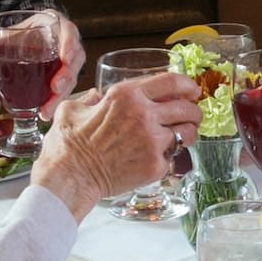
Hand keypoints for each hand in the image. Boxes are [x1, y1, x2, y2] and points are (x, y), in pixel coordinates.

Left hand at [0, 12, 84, 119]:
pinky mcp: (64, 77)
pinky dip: (53, 102)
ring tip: (46, 110)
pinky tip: (43, 114)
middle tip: (55, 88)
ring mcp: (68, 63)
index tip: (64, 59)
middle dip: (66, 76)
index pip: (70, 32)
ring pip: (71, 79)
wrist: (31, 36)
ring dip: (59, 96)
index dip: (69, 45)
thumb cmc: (25, 32)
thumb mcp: (11, 33)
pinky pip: (63, 90)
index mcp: (57, 26)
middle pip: (75, 61)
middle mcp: (68, 44)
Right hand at [33, 72, 199, 219]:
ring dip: (188, 133)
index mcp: (126, 95)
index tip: (192, 90)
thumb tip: (96, 98)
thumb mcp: (72, 108)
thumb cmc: (68, 145)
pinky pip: (173, 157)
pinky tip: (161, 157)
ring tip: (183, 136)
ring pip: (187, 132)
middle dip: (194, 111)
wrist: (71, 178)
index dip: (187, 85)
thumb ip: (90, 99)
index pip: (171, 82)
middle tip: (192, 115)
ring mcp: (152, 141)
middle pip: (186, 108)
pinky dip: (169, 157)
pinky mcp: (155, 165)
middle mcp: (144, 114)